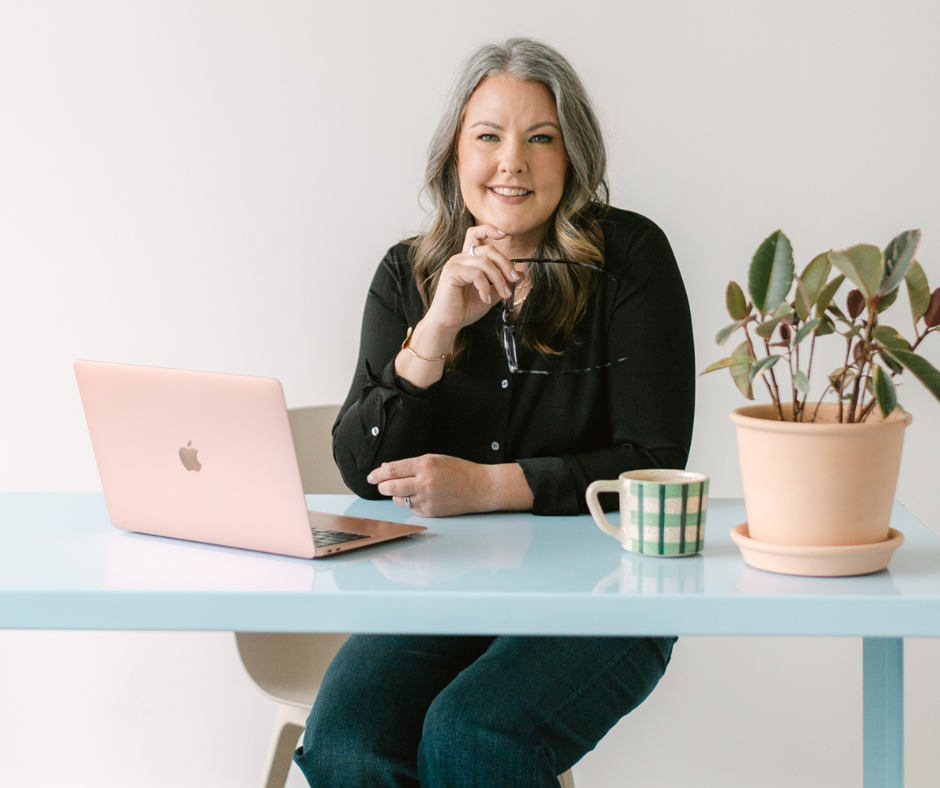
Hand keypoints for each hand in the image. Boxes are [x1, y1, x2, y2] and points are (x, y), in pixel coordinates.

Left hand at [367, 454, 492, 516]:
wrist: (480, 487)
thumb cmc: (459, 471)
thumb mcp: (435, 459)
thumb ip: (411, 464)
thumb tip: (387, 468)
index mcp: (425, 465)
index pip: (392, 470)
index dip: (378, 474)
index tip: (372, 476)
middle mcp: (424, 483)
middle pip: (390, 487)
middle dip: (381, 486)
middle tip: (380, 485)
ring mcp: (427, 499)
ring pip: (398, 500)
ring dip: (396, 495)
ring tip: (406, 489)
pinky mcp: (430, 512)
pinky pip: (411, 508)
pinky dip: (410, 503)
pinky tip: (420, 497)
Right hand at [423, 224, 521, 333]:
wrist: (449, 323)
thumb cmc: (465, 308)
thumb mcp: (491, 293)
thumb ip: (503, 282)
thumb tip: (520, 274)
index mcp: (468, 259)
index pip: (476, 234)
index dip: (489, 229)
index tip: (504, 234)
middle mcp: (460, 258)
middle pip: (488, 249)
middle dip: (505, 264)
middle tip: (513, 280)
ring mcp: (455, 264)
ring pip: (485, 262)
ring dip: (498, 279)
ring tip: (502, 294)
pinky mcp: (451, 273)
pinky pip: (476, 274)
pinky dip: (485, 287)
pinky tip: (486, 299)